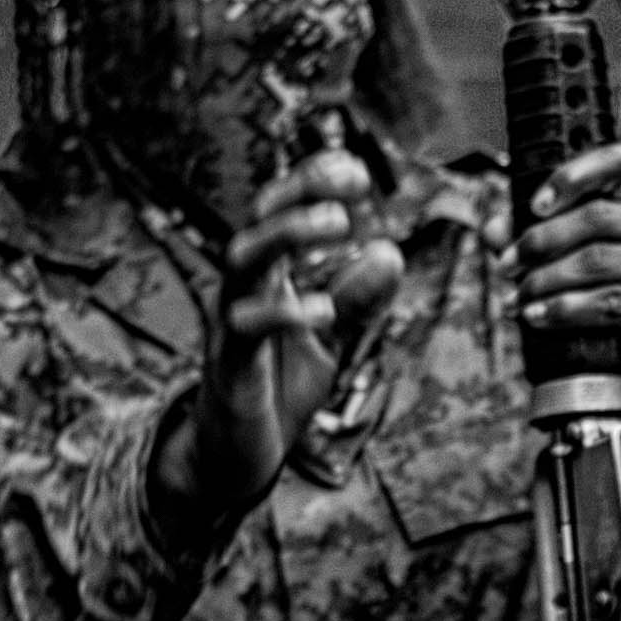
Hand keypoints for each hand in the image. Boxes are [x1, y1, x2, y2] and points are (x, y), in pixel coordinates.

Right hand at [194, 144, 408, 500]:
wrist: (239, 452)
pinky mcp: (229, 361)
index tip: (356, 168)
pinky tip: (324, 309)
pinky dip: (284, 312)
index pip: (283, 209)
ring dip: (289, 232)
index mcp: (269, 275)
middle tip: (351, 186)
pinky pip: (247, 325)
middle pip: (259, 217)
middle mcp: (245, 287)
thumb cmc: (278, 388)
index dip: (313, 180)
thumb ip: (356, 300)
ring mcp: (231, 319)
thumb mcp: (330, 340)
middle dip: (300, 190)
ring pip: (244, 257)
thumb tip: (391, 253)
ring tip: (338, 224)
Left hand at [515, 144, 620, 349]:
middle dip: (540, 242)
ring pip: (598, 262)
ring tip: (516, 298)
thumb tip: (493, 230)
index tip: (534, 205)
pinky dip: (565, 310)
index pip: (618, 163)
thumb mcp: (594, 262)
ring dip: (544, 282)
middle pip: (597, 217)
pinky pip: (609, 303)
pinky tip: (539, 317)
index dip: (572, 176)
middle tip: (507, 266)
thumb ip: (546, 240)